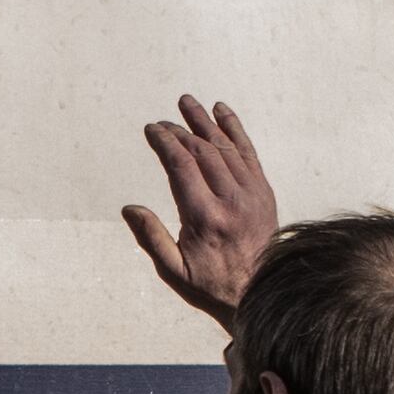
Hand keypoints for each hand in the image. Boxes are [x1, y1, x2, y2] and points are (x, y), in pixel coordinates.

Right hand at [124, 95, 277, 327]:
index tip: (152, 129)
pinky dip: (234, 129)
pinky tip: (221, 111)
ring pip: (226, 147)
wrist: (261, 291)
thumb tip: (130, 208)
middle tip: (162, 122)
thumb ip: (151, 238)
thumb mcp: (174, 271)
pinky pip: (248, 152)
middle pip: (203, 152)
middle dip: (180, 131)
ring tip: (187, 103)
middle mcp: (232, 201)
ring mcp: (252, 194)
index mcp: (206, 218)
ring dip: (205, 122)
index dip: (165, 143)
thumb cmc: (210, 284)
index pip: (182, 167)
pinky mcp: (263, 192)